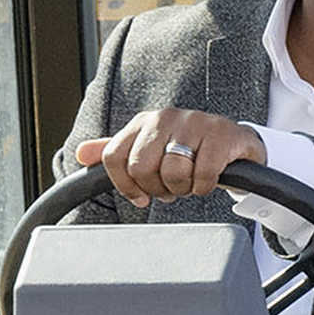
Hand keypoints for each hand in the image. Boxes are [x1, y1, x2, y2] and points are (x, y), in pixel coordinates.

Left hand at [77, 109, 263, 206]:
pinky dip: (203, 187)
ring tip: (189, 182)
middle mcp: (165, 117)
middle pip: (141, 168)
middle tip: (170, 188)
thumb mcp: (149, 148)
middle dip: (156, 188)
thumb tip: (80, 153)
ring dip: (182, 188)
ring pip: (172, 172)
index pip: (113, 157)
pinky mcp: (220, 135)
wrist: (234, 142)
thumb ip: (116, 151)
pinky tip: (207, 180)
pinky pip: (202, 175)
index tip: (140, 196)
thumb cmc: (187, 149)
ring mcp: (194, 123)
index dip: (124, 185)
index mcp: (143, 122)